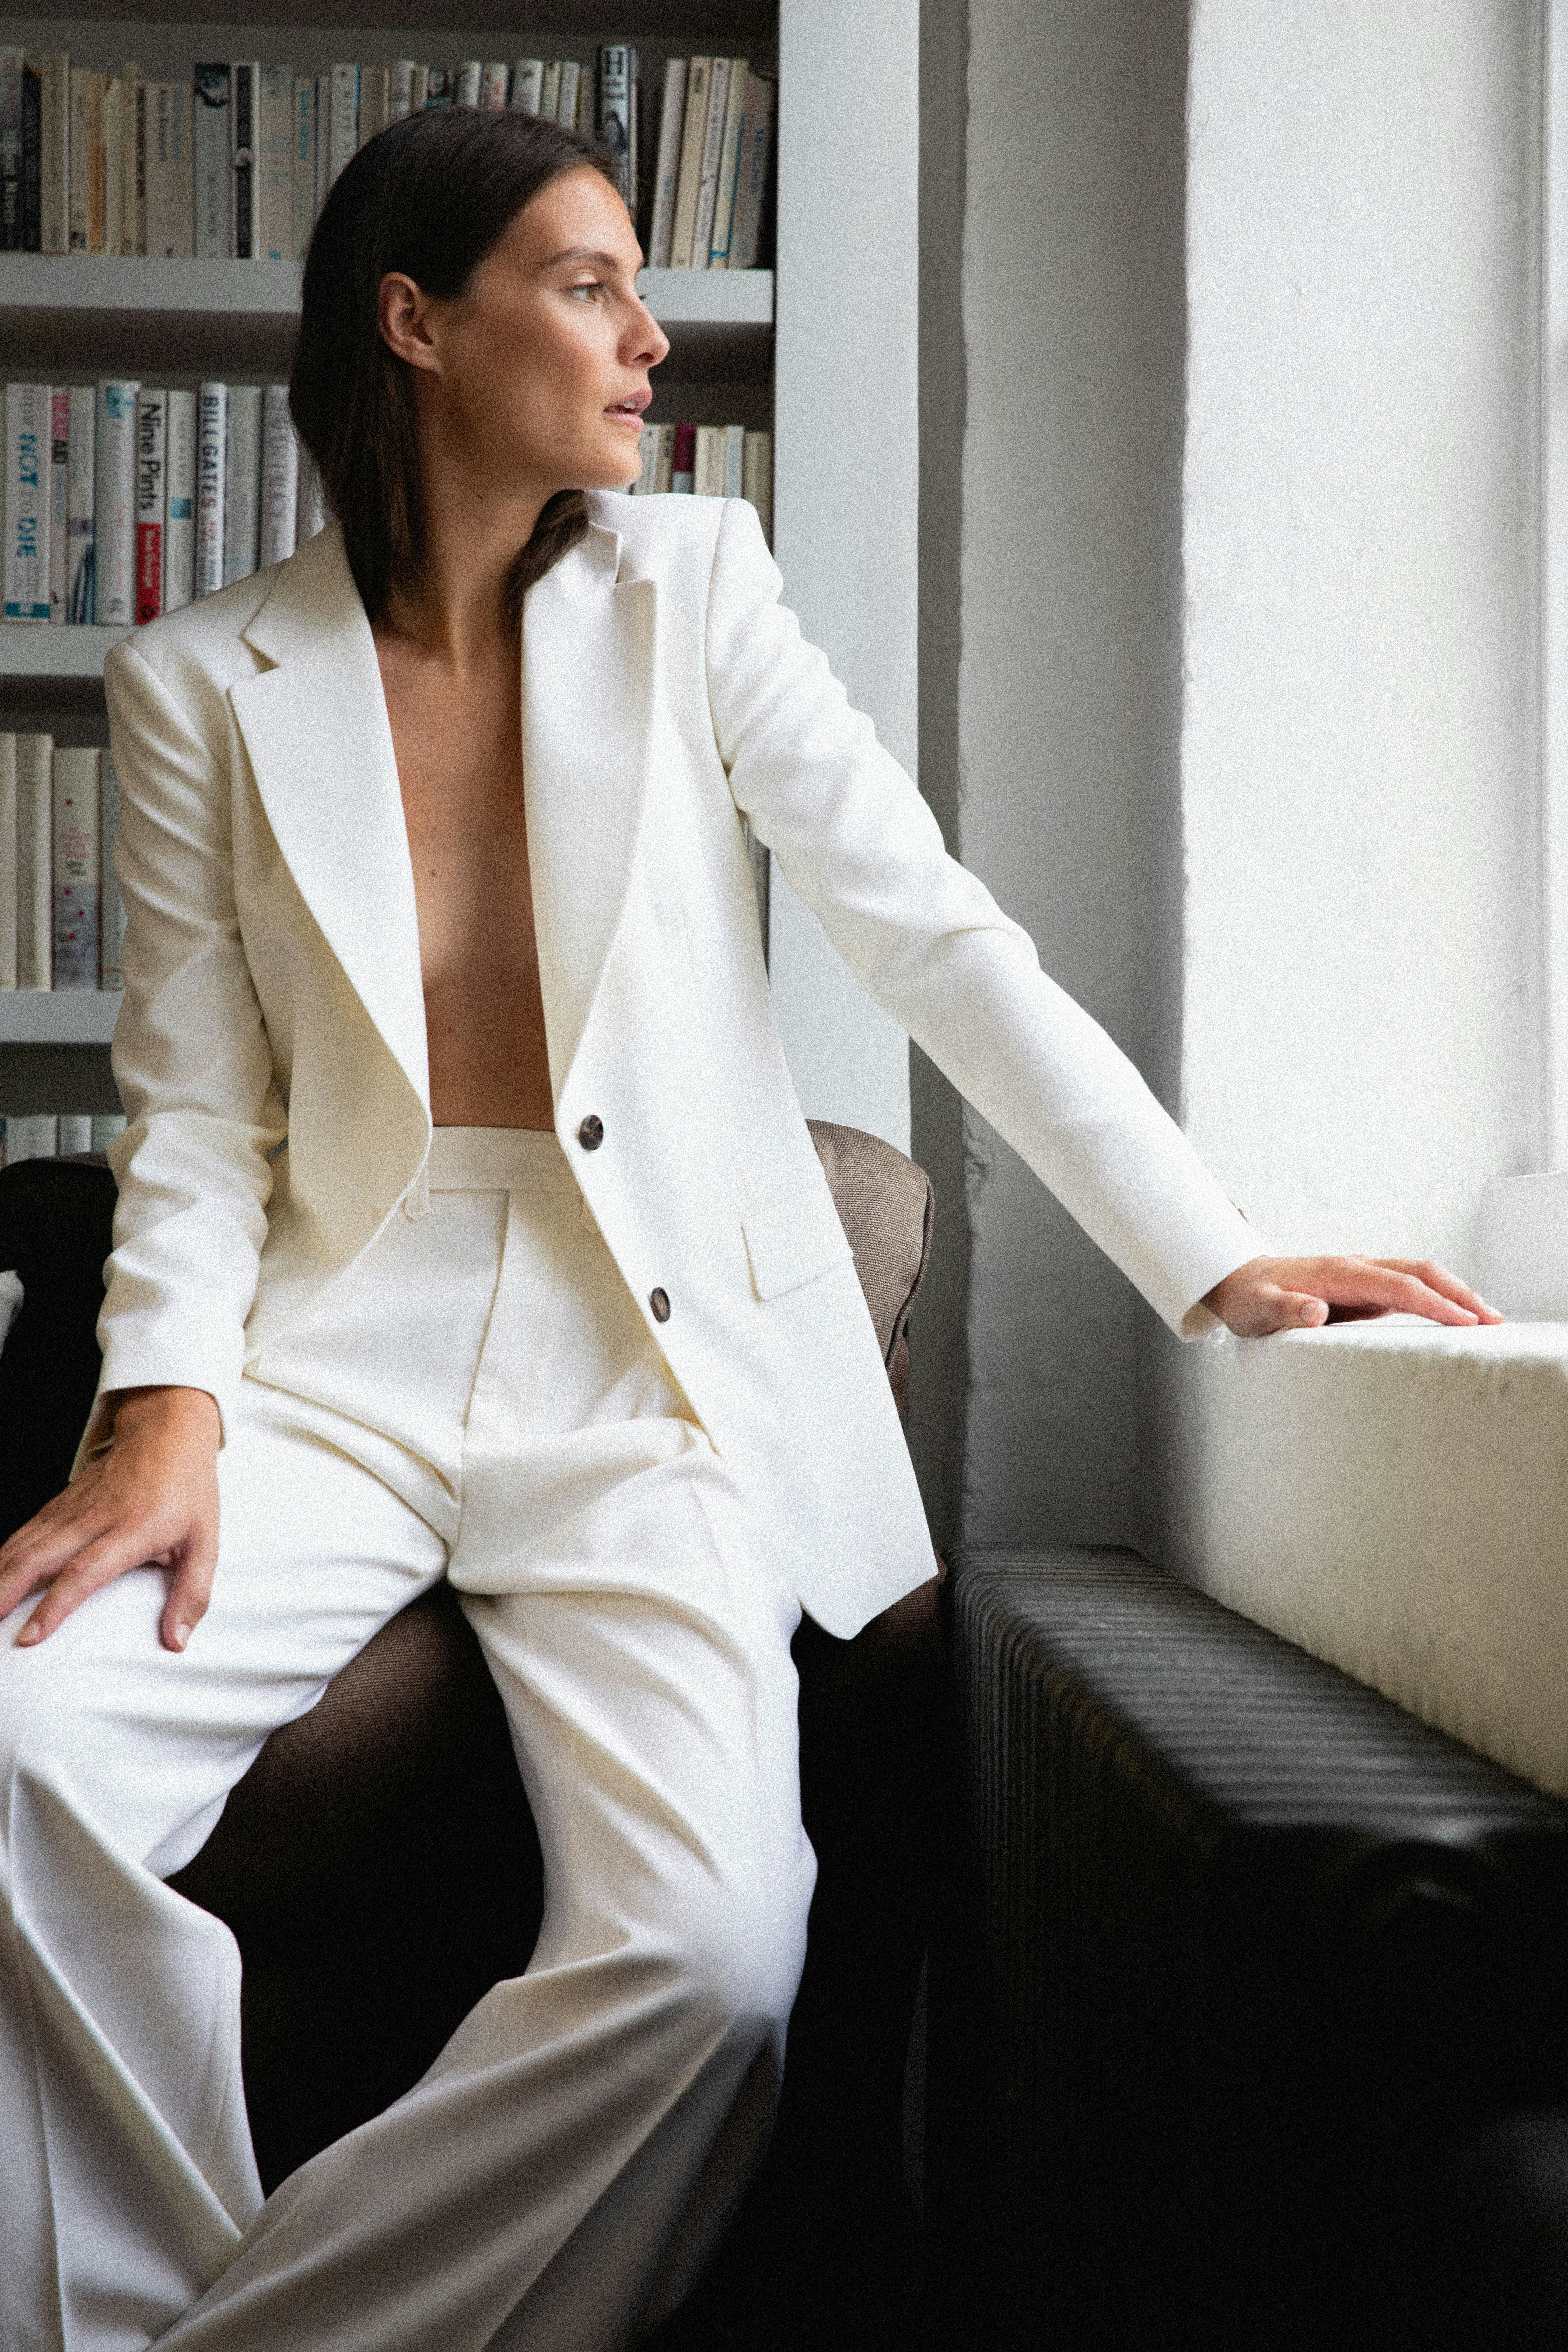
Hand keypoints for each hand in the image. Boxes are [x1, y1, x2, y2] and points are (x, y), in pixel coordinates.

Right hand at [0, 1385, 220, 1651]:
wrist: (166, 1431)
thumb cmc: (188, 1488)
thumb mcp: (206, 1542)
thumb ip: (193, 1594)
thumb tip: (178, 1641)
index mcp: (132, 1530)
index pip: (84, 1571)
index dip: (54, 1605)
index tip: (30, 1636)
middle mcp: (94, 1518)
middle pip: (38, 1558)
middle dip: (5, 1593)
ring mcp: (72, 1509)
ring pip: (23, 1545)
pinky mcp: (60, 1504)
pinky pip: (24, 1533)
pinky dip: (1, 1557)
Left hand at [1202, 1255, 1500, 1337]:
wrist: (1237, 1281)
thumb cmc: (1248, 1299)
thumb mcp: (1256, 1309)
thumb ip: (1284, 1310)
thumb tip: (1313, 1311)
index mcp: (1337, 1273)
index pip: (1396, 1285)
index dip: (1432, 1302)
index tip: (1463, 1321)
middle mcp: (1356, 1268)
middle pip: (1419, 1272)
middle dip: (1458, 1293)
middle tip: (1492, 1320)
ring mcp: (1362, 1275)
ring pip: (1418, 1276)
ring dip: (1453, 1293)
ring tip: (1486, 1319)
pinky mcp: (1363, 1288)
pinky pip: (1407, 1288)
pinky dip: (1436, 1298)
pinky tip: (1454, 1316)